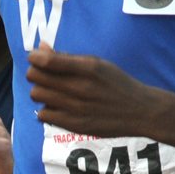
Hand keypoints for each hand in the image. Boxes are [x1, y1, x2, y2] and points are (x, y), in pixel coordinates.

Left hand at [26, 45, 156, 137]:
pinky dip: (46, 109)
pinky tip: (58, 107)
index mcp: (87, 67)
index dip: (34, 58)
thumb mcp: (97, 63)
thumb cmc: (116, 83)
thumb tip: (40, 47)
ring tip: (52, 91)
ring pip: (36, 95)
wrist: (140, 111)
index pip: (45, 60)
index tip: (36, 59)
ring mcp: (76, 108)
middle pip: (35, 77)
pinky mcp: (75, 125)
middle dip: (35, 73)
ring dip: (40, 91)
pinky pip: (43, 114)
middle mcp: (81, 87)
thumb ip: (67, 57)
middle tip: (43, 75)